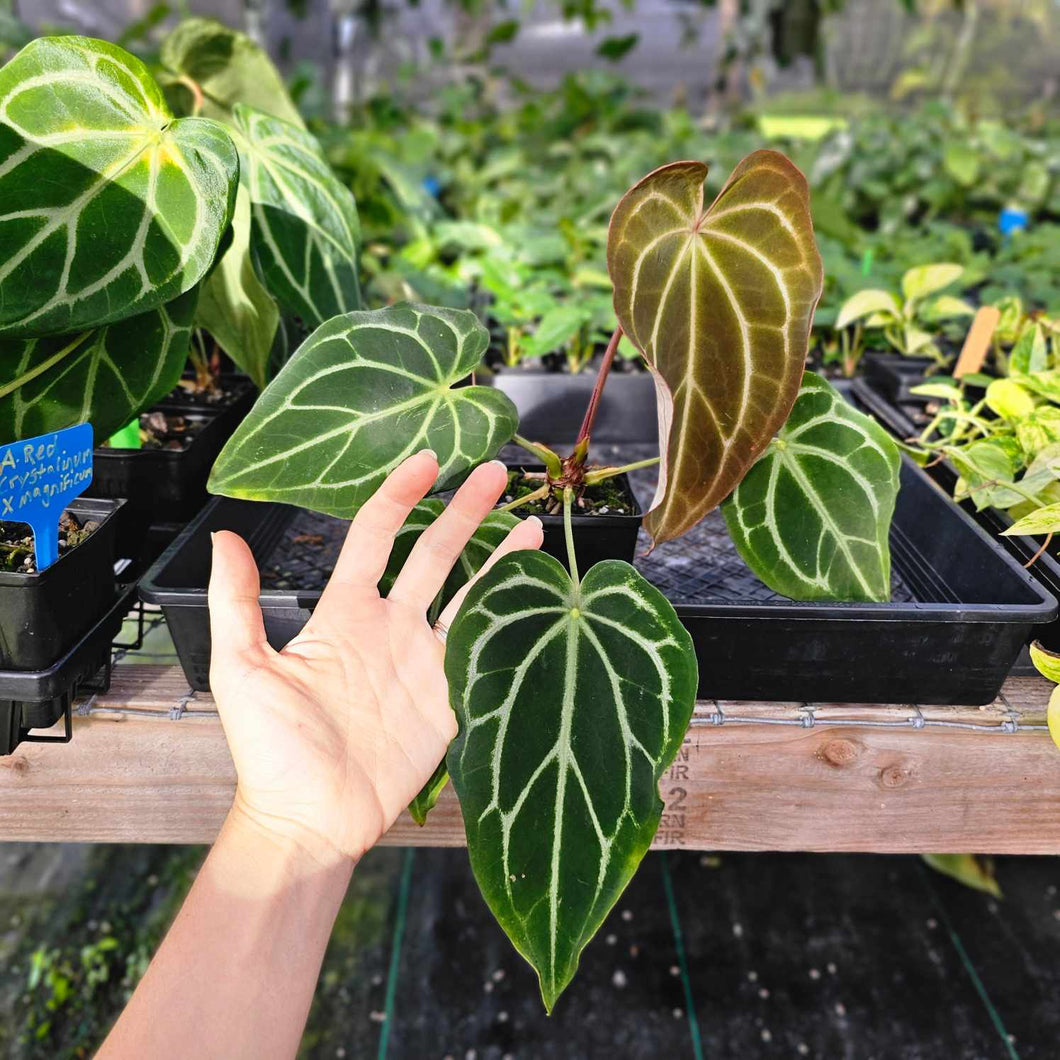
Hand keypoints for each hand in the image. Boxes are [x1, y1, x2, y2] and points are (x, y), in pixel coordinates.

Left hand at [207, 451, 542, 865]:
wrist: (310, 820)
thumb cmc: (269, 751)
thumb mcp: (242, 672)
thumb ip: (239, 605)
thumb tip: (223, 535)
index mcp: (345, 613)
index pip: (377, 537)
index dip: (400, 496)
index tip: (428, 460)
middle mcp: (389, 628)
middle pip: (434, 555)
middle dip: (463, 512)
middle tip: (495, 471)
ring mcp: (423, 663)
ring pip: (470, 597)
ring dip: (500, 560)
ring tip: (531, 524)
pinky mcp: (449, 700)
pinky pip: (485, 652)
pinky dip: (511, 623)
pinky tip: (538, 597)